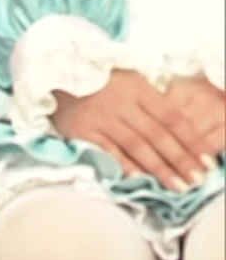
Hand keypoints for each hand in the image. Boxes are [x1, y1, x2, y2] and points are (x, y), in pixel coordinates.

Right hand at [53, 70, 217, 189]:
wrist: (51, 74)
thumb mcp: (128, 80)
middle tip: (197, 180)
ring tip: (178, 186)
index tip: (208, 161)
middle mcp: (120, 101)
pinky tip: (142, 180)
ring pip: (136, 145)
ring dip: (159, 168)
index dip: (192, 140)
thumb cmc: (97, 82)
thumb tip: (185, 131)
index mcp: (137, 87)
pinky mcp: (81, 130)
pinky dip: (126, 166)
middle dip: (180, 159)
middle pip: (157, 134)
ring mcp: (100, 116)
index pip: (172, 117)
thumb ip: (153, 101)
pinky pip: (108, 151)